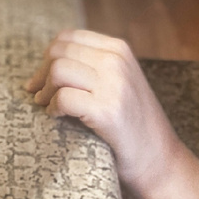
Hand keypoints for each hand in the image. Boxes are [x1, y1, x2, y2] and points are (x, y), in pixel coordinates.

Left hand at [26, 29, 182, 192]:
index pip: (67, 37)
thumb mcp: (119, 80)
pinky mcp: (108, 111)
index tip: (41, 78)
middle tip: (39, 94)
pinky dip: (53, 108)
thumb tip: (47, 60)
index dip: (47, 57)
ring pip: (58, 70)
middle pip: (58, 52)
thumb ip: (93, 64)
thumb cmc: (132, 124)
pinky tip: (57, 117)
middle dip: (41, 74)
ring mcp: (114, 84)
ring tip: (47, 105)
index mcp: (118, 49)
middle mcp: (117, 61)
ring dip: (45, 90)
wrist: (160, 160)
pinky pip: (64, 98)